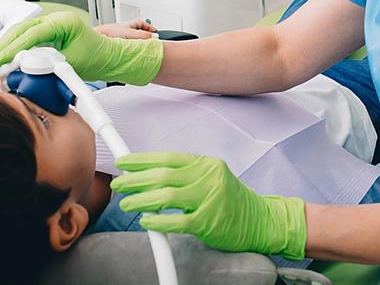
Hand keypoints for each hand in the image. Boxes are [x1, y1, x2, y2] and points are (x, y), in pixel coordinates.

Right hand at [0, 11, 163, 84]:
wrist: (108, 58)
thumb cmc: (97, 58)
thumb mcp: (72, 63)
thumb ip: (48, 64)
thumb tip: (26, 68)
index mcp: (64, 22)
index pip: (32, 33)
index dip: (13, 48)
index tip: (0, 60)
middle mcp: (57, 20)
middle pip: (22, 29)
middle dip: (5, 45)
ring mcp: (52, 25)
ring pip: (22, 31)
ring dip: (8, 45)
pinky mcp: (49, 33)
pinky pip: (28, 37)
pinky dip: (16, 47)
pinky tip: (7, 58)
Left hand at [111, 151, 306, 258]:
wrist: (260, 220)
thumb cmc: (231, 199)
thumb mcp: (211, 177)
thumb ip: (186, 174)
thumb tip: (151, 174)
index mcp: (205, 164)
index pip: (168, 158)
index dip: (142, 160)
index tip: (124, 162)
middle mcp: (207, 177)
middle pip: (162, 175)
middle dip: (135, 179)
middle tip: (119, 184)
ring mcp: (208, 199)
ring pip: (165, 196)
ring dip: (140, 200)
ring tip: (126, 203)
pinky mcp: (208, 222)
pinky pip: (176, 221)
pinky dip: (157, 221)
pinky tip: (146, 221)